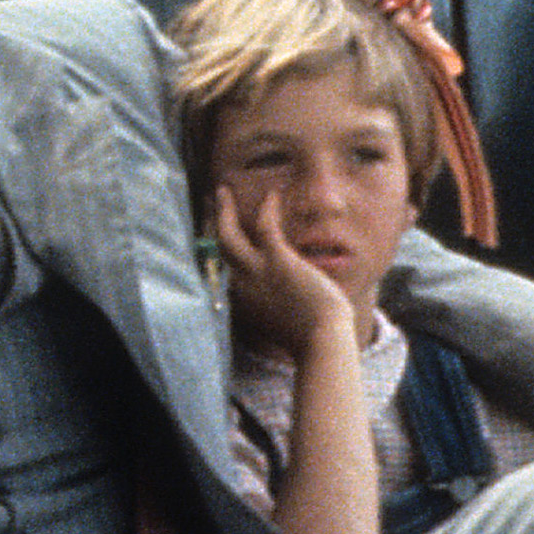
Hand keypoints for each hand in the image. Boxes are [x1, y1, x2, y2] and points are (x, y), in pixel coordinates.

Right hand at [212, 185, 356, 363]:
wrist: (322, 341)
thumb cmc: (311, 338)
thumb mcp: (283, 323)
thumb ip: (275, 309)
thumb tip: (286, 301)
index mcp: (242, 303)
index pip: (226, 273)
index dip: (223, 255)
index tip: (223, 241)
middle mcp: (240, 287)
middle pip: (218, 249)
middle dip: (212, 224)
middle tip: (213, 204)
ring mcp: (255, 273)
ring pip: (227, 235)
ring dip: (224, 211)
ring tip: (224, 192)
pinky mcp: (276, 260)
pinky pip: (264, 226)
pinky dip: (267, 208)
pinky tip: (273, 195)